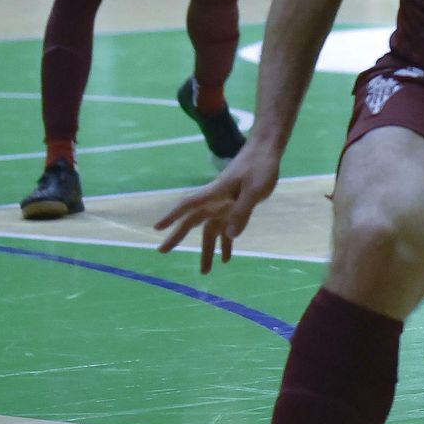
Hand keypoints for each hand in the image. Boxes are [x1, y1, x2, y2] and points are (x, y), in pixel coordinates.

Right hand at [154, 141, 280, 273]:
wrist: (267, 152)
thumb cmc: (259, 167)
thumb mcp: (254, 190)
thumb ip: (242, 211)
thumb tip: (230, 235)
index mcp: (214, 193)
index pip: (188, 206)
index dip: (172, 216)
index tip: (156, 228)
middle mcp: (215, 201)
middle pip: (192, 221)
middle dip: (178, 236)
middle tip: (162, 251)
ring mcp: (224, 204)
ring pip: (210, 230)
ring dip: (207, 250)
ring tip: (205, 271)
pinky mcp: (235, 207)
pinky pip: (227, 229)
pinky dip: (226, 243)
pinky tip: (227, 258)